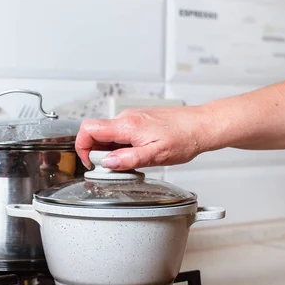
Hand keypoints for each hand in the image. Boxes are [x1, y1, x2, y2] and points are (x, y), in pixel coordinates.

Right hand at [75, 105, 216, 169]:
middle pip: (96, 132)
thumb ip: (128, 159)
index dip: (82, 147)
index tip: (91, 163)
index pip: (88, 129)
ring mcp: (132, 117)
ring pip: (108, 134)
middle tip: (115, 167)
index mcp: (127, 125)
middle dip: (98, 152)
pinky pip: (120, 132)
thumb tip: (106, 163)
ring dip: (111, 150)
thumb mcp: (156, 156)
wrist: (202, 125)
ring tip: (130, 161)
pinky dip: (121, 145)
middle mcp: (126, 117)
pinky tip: (137, 153)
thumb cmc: (185, 138)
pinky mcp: (139, 120)